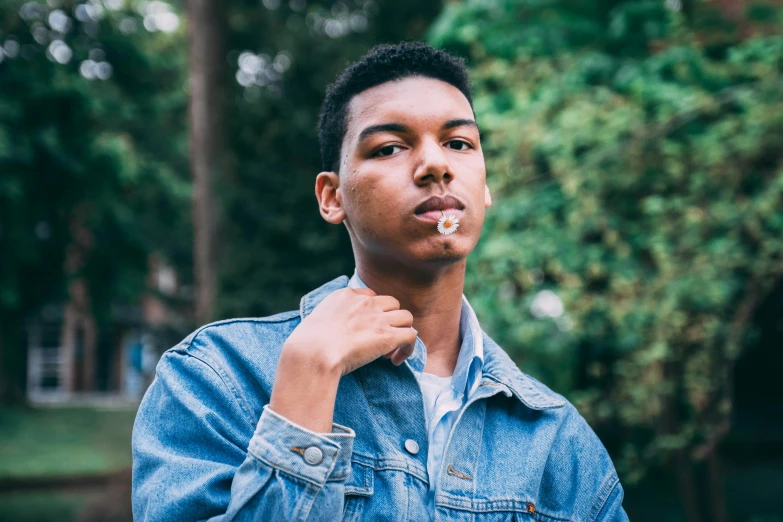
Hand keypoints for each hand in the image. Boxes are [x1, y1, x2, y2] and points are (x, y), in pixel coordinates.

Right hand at [284, 287, 416, 374]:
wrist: (313, 353)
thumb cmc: (306, 345)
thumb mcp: (314, 322)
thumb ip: (327, 320)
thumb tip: (330, 334)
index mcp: (345, 296)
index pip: (370, 296)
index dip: (373, 314)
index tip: (366, 330)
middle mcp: (365, 303)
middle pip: (392, 303)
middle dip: (390, 320)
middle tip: (380, 341)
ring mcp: (378, 318)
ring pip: (406, 317)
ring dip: (402, 332)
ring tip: (391, 351)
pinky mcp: (388, 336)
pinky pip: (411, 336)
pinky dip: (408, 348)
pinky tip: (397, 360)